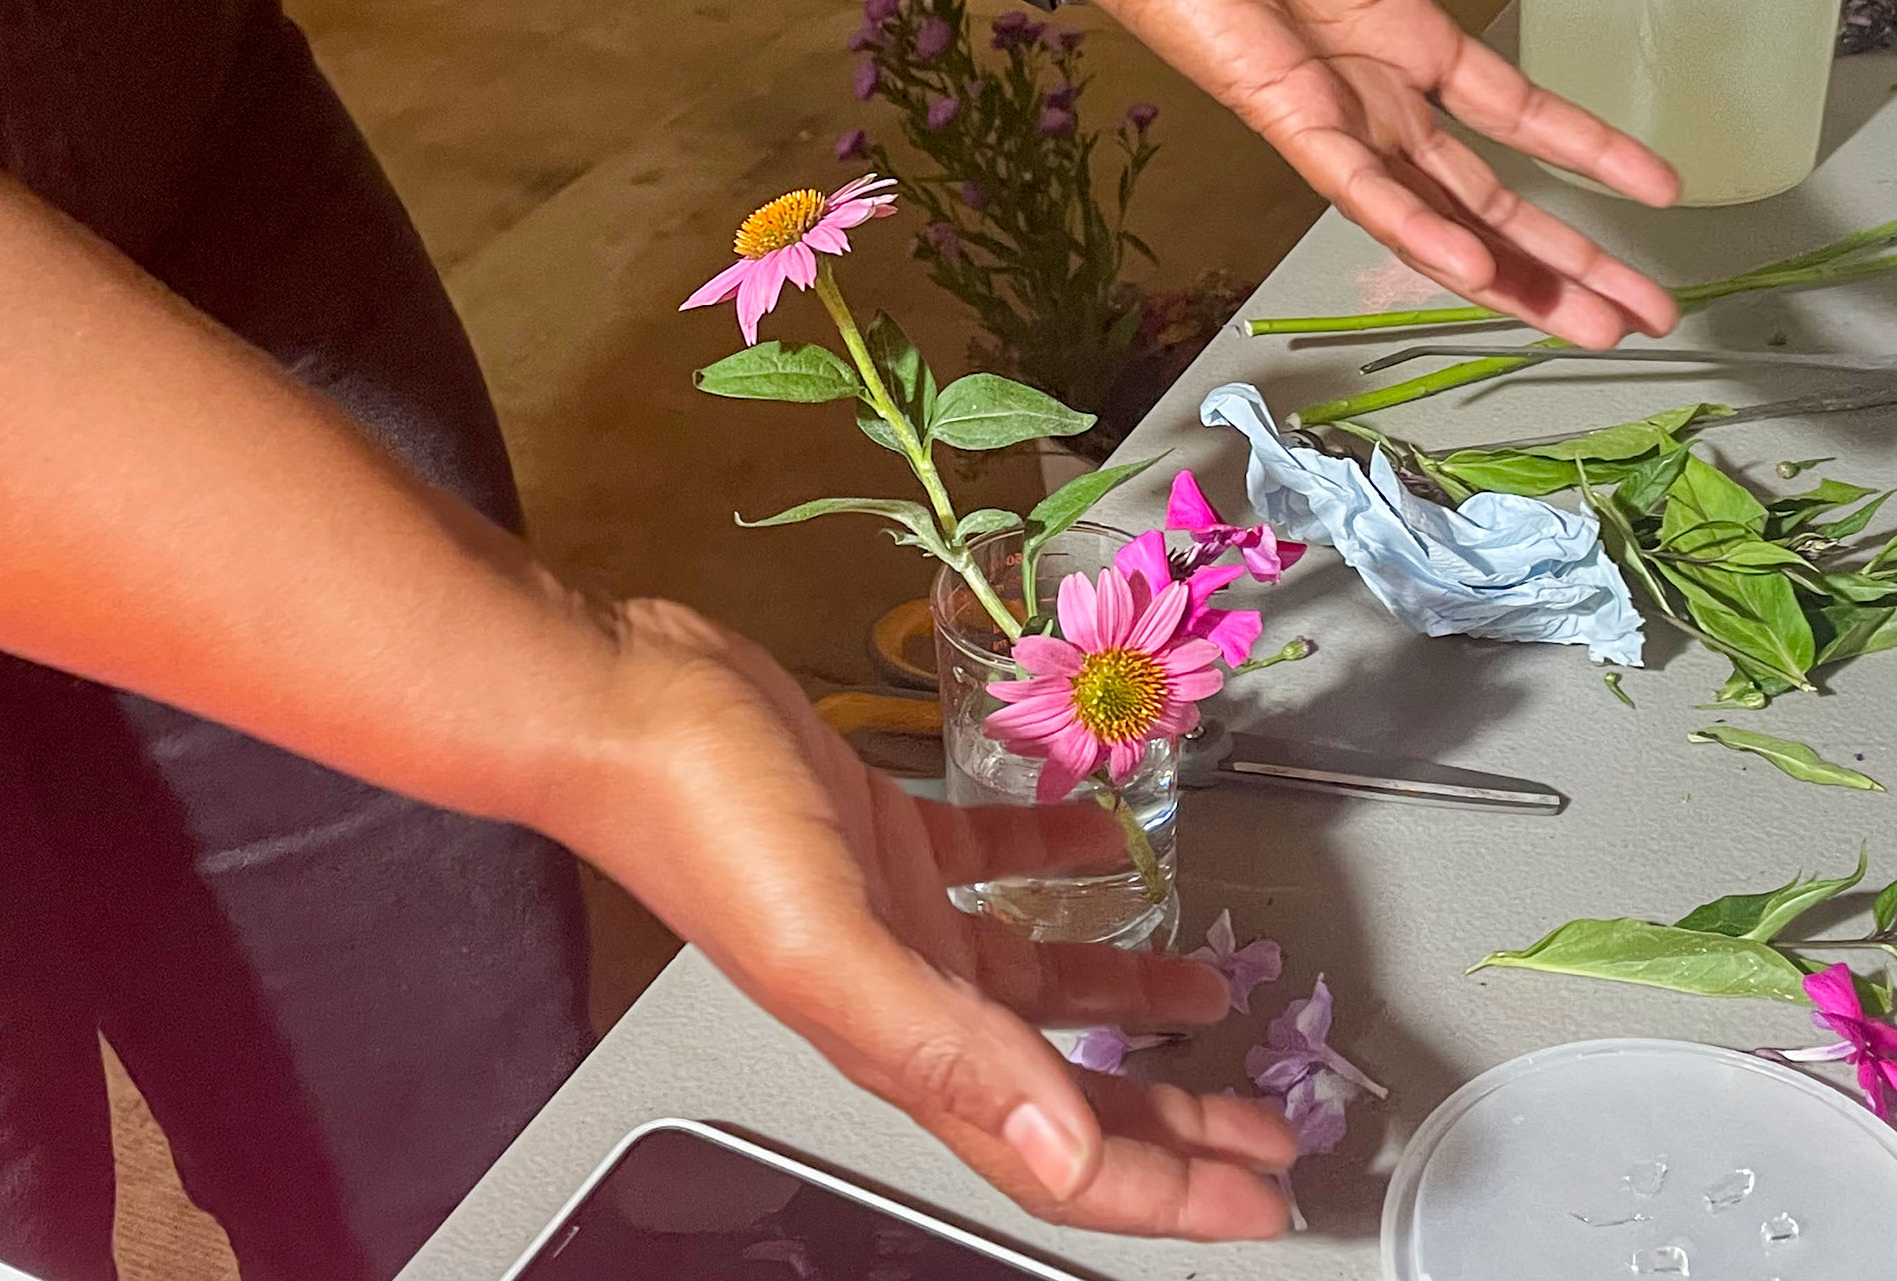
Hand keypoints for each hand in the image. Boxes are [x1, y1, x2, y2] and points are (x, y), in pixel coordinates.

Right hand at [562, 600, 1299, 1238]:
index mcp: (898, 1043)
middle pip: (1064, 1089)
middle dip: (1174, 1118)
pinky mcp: (888, 835)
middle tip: (1274, 1124)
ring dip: (1131, 1002)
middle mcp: (904, 995)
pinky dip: (1062, 866)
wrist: (622, 699)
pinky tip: (1110, 847)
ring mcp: (896, 916)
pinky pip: (996, 869)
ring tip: (1216, 992)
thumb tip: (1062, 1148)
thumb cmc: (703, 814)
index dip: (1160, 1188)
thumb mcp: (832, 944)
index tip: (1260, 1197)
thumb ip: (946, 1048)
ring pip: (1038, 989)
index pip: (1051, 1152)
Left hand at [1051, 0, 1682, 345]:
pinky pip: (1356, 185)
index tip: (1656, 191)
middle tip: (1639, 311)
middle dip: (1562, 255)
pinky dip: (1412, 228)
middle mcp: (1365, 88)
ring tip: (1587, 322)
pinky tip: (1469, 274)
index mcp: (1389, 31)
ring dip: (1513, 273)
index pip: (1507, 110)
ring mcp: (1325, 109)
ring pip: (1437, 212)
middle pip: (1485, 192)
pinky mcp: (1277, 112)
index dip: (1581, 147)